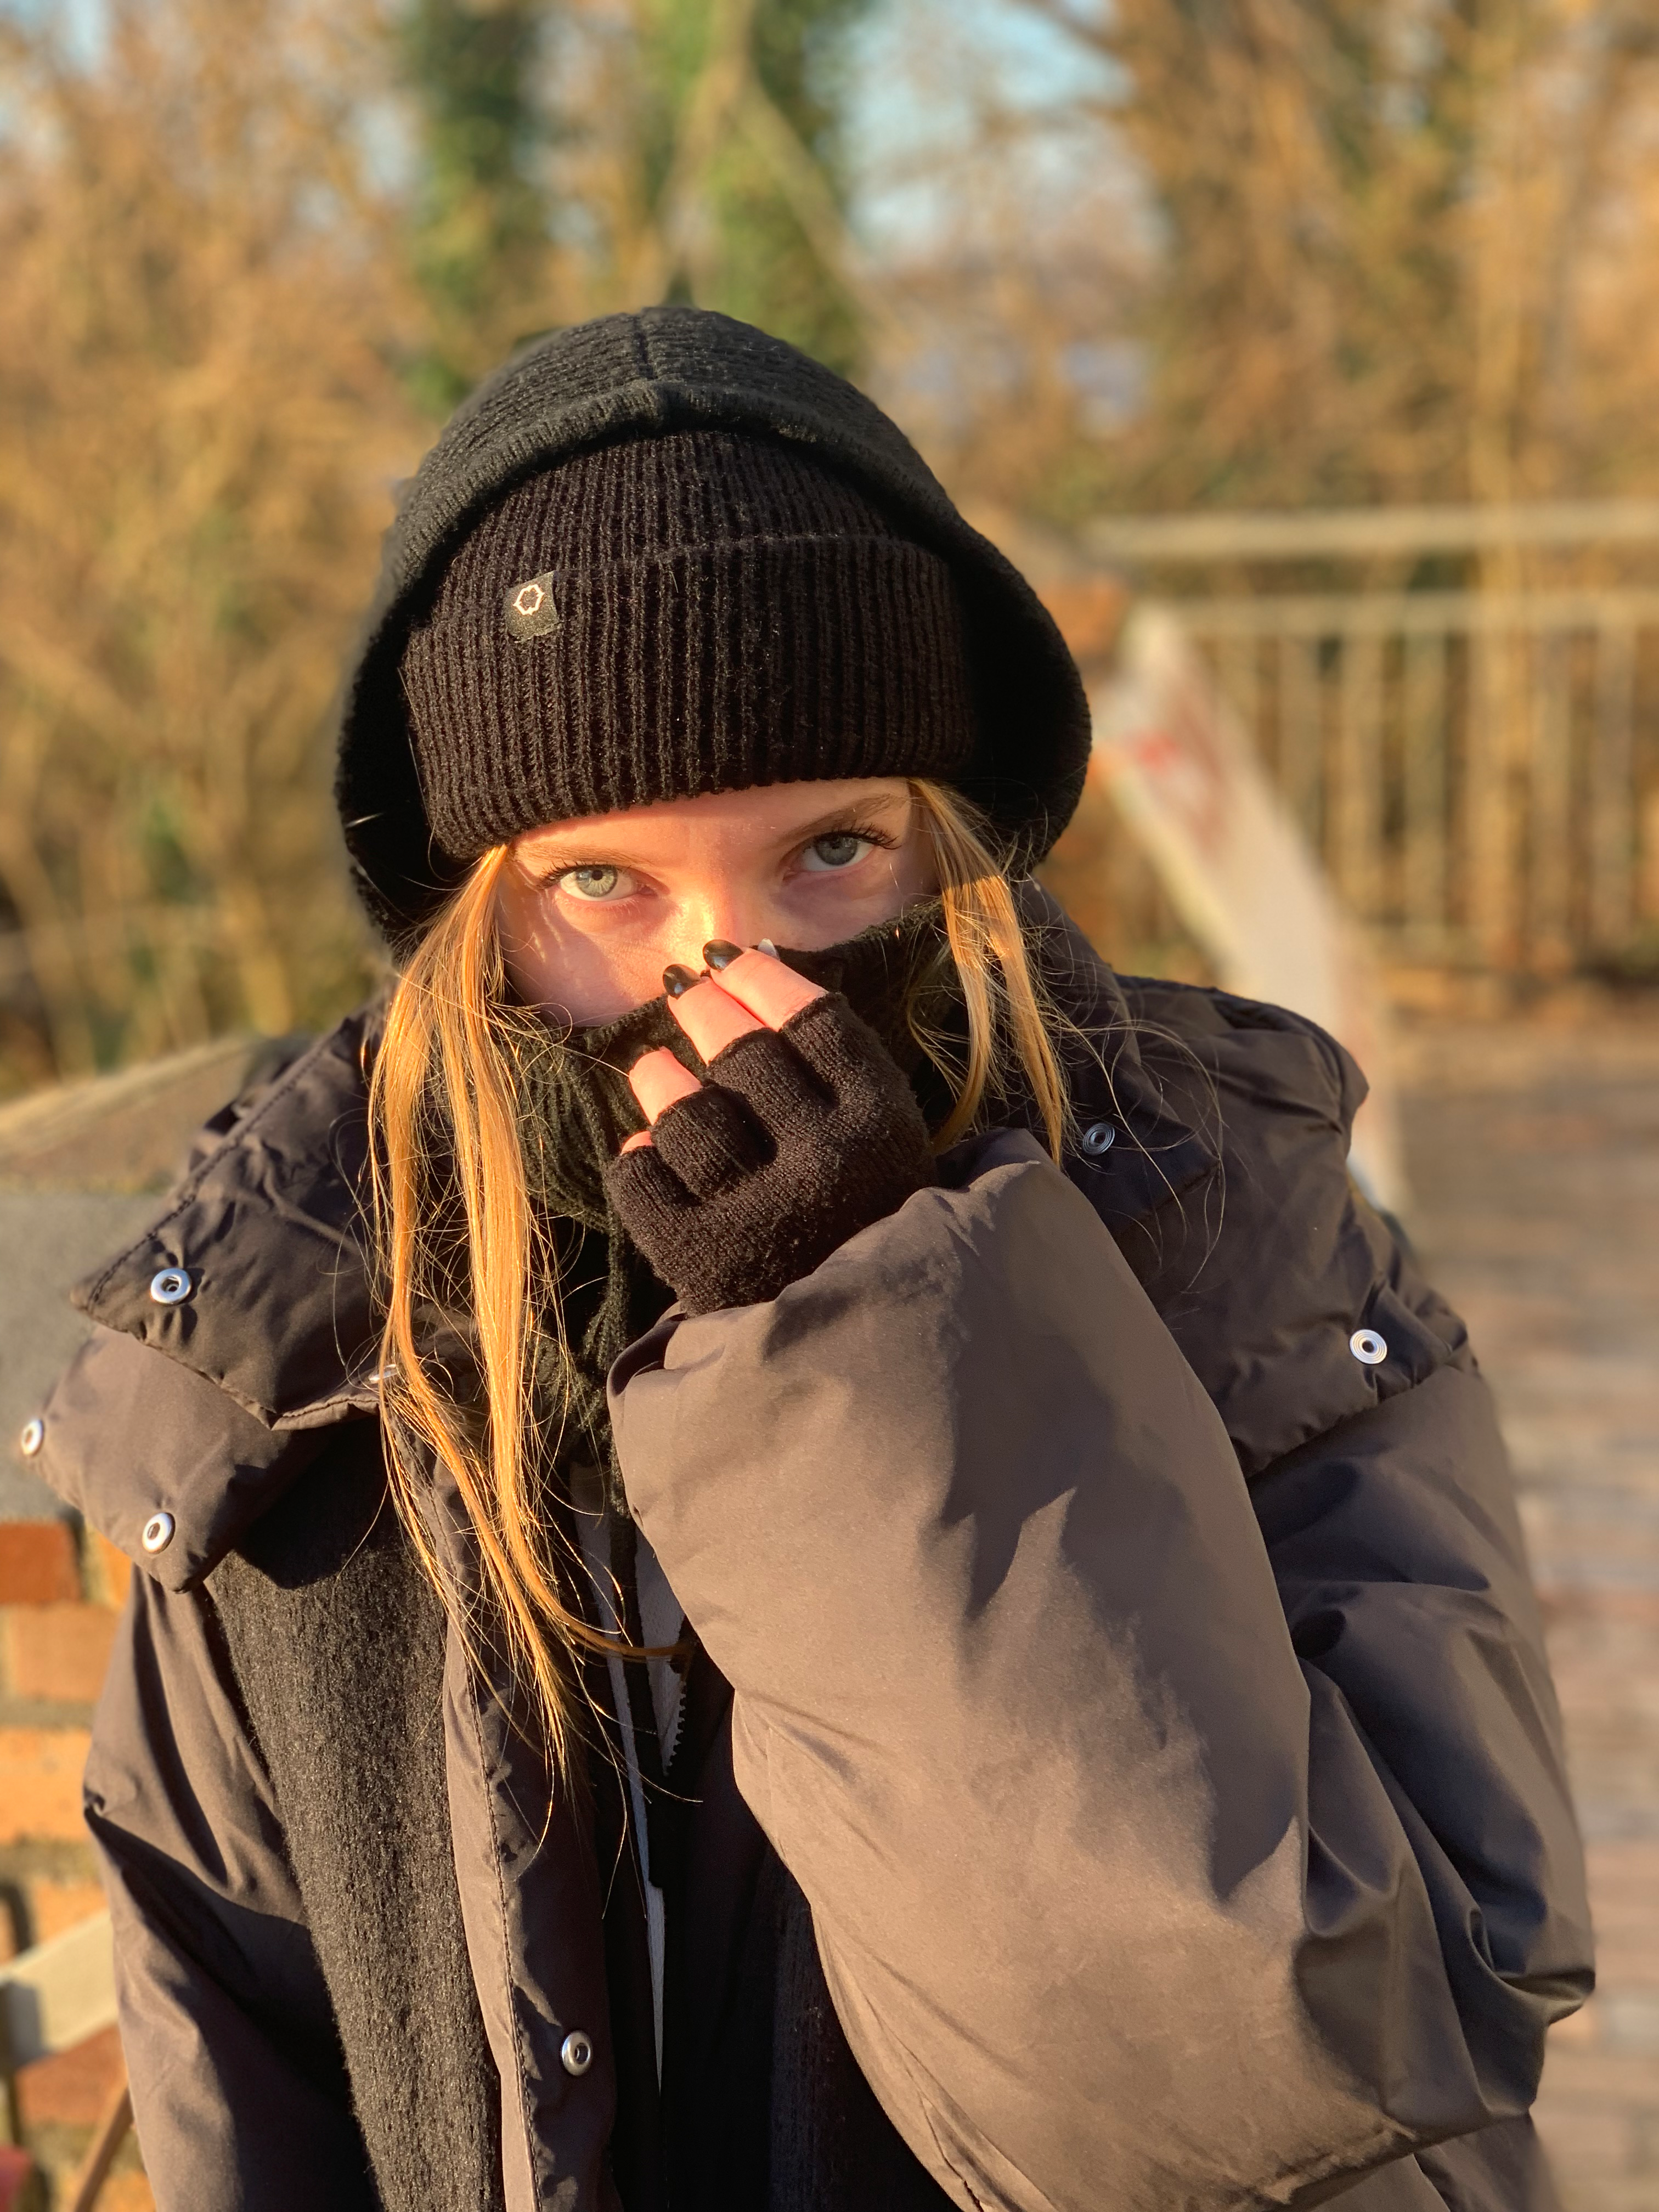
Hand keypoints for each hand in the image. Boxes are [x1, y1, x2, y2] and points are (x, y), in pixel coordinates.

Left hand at [604, 941, 937, 1313]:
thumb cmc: (866, 1233)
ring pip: (687, 1114)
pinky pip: (643, 1178)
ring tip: (656, 1071)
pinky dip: (639, 1158)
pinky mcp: (699, 1260)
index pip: (815, 1021)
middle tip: (690, 996)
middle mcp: (828, 1167)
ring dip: (663, 1083)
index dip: (764, 981)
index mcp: (885, 1130)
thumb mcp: (886, 1152)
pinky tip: (647, 1148)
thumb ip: (837, 1069)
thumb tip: (754, 963)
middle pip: (745, 1055)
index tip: (734, 961)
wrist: (864, 1360)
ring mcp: (761, 1215)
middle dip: (708, 1012)